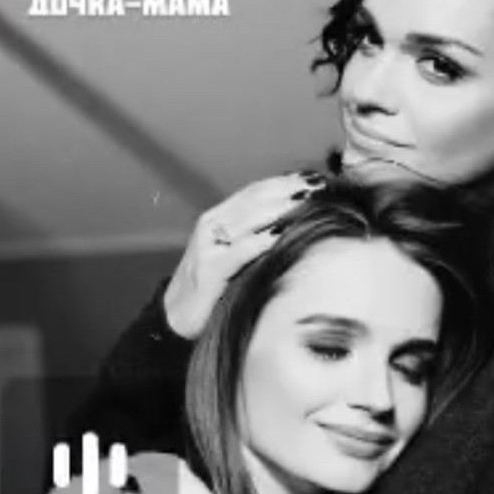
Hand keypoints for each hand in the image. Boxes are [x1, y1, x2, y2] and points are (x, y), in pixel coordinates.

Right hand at [161, 171, 321, 341]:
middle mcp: (211, 224)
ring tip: (305, 201)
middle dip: (287, 189)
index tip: (311, 177)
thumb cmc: (211, 287)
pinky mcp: (209, 268)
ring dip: (279, 207)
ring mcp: (208, 244)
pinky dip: (261, 240)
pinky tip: (281, 234)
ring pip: (248, 217)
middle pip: (254, 198)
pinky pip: (240, 250)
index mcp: (218, 217)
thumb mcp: (231, 256)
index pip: (254, 190)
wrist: (177, 316)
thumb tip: (293, 226)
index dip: (283, 181)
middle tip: (316, 184)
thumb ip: (253, 238)